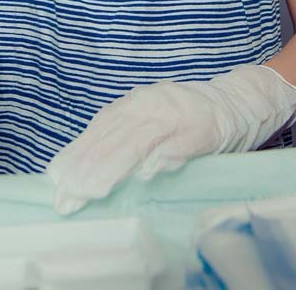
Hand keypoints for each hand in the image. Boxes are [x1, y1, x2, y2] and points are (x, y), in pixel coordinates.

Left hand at [47, 64, 295, 214]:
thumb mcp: (150, 121)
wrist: (240, 101)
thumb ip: (122, 138)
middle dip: (88, 169)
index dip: (77, 154)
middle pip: (113, 138)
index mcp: (135, 103)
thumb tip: (84, 166)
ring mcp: (177, 115)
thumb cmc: (188, 118)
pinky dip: (162, 158)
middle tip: (69, 195)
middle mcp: (151, 104)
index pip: (98, 129)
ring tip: (94, 190)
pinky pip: (180, 144)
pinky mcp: (203, 128)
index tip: (56, 179)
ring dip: (115, 168)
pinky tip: (145, 175)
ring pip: (139, 142)